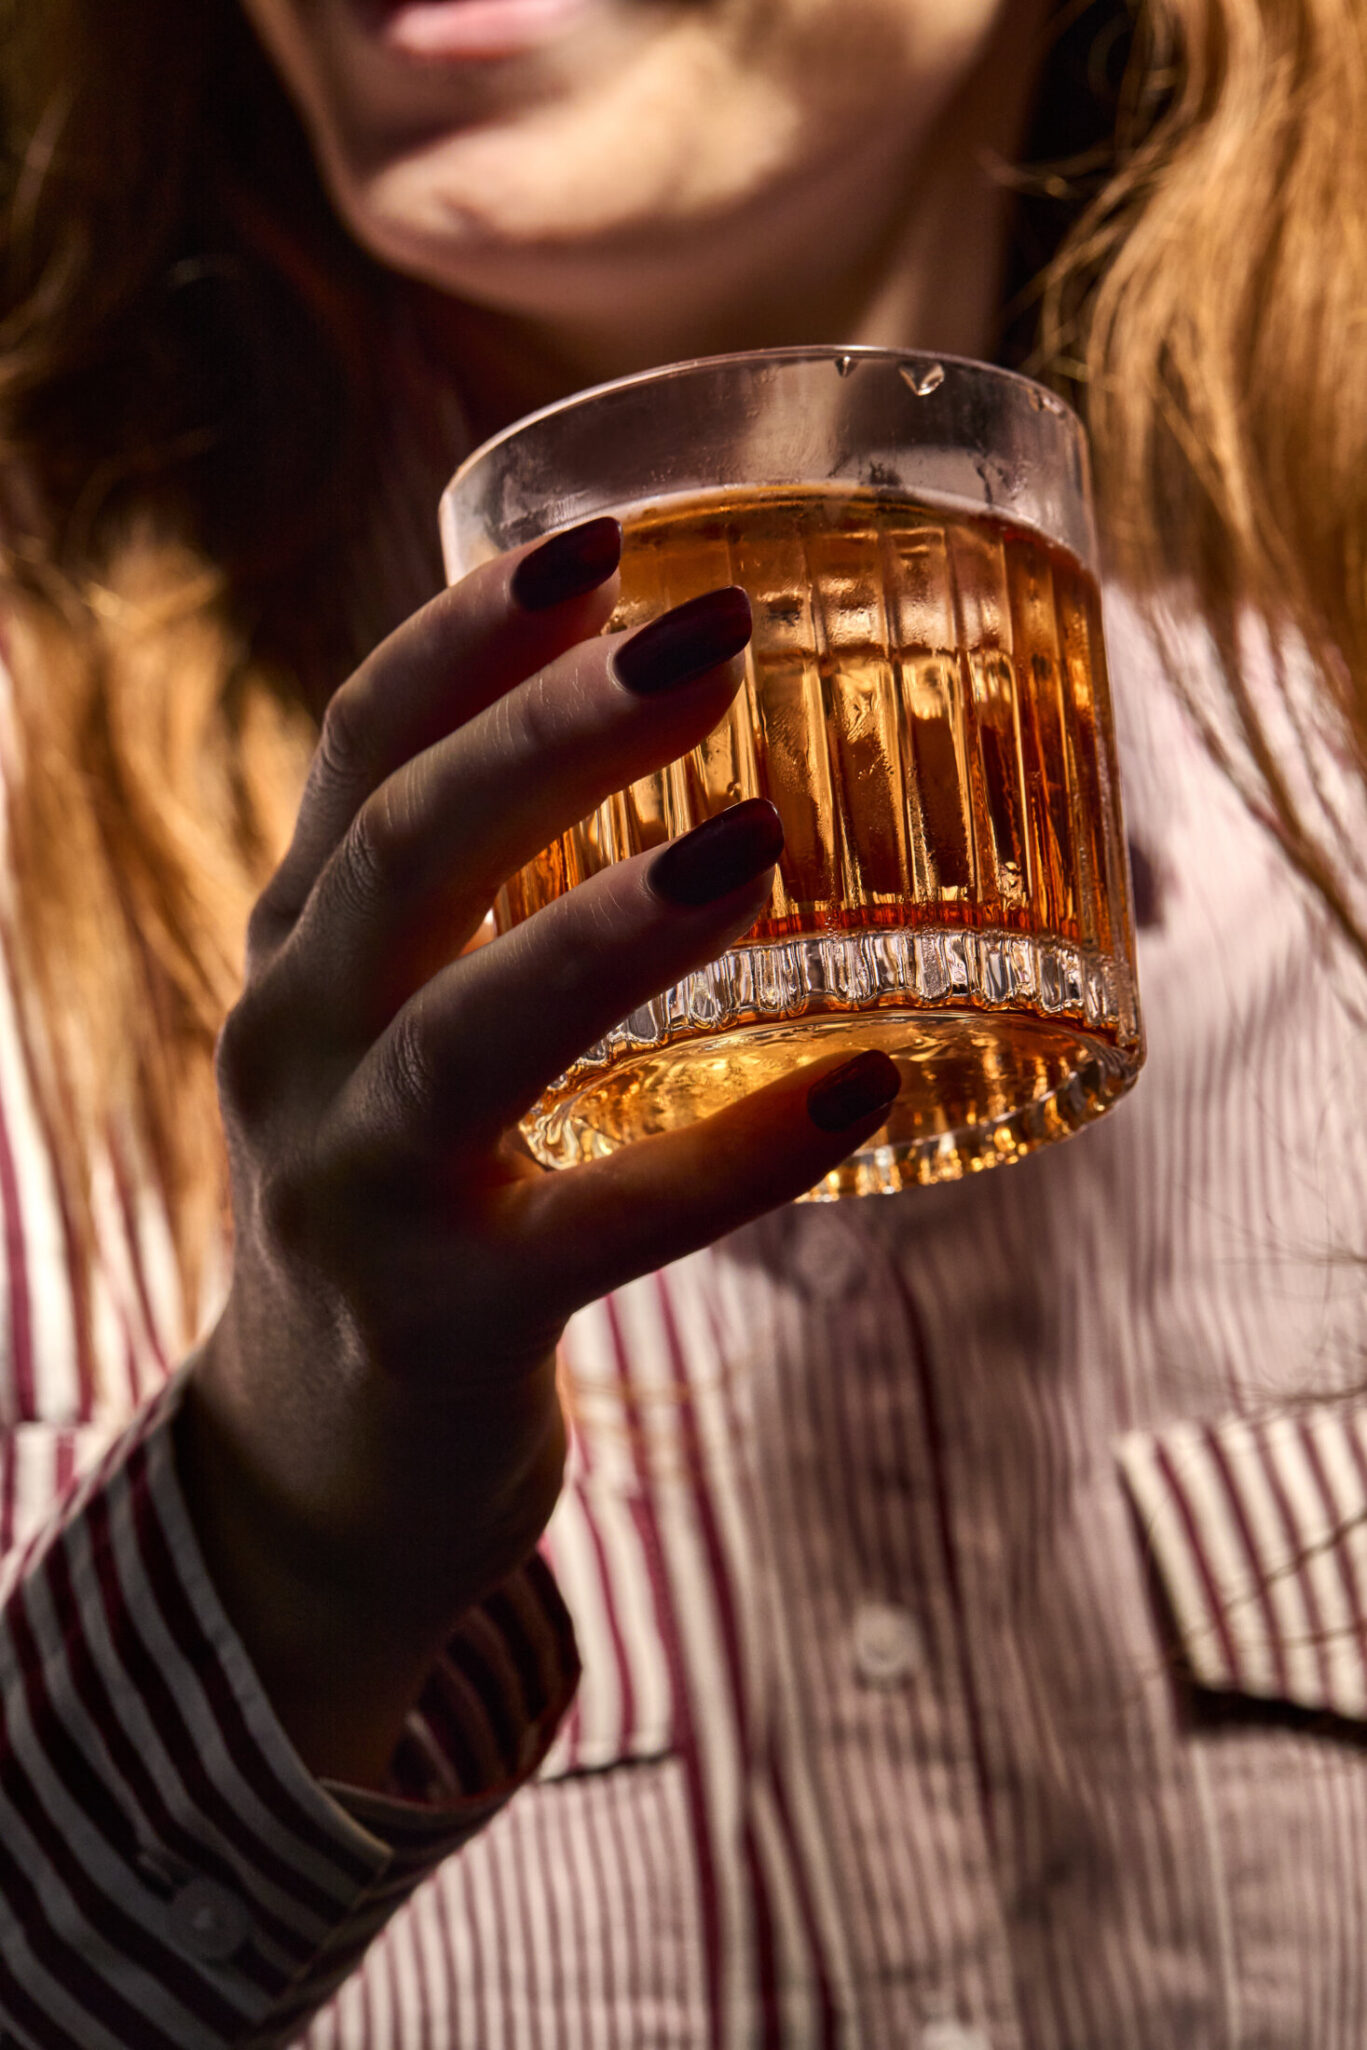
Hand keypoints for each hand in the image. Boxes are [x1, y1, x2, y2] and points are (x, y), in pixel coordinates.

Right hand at [177, 516, 899, 1784]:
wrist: (327, 1457)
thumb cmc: (414, 1192)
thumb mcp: (400, 1025)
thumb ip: (484, 904)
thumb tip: (686, 736)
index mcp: (303, 948)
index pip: (361, 751)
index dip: (475, 637)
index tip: (609, 542)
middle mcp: (295, 1048)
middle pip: (405, 855)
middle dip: (551, 732)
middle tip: (716, 640)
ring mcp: (353, 1193)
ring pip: (465, 1035)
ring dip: (611, 931)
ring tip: (758, 843)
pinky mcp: (442, 1321)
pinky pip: (596, 1228)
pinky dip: (733, 1159)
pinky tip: (860, 1089)